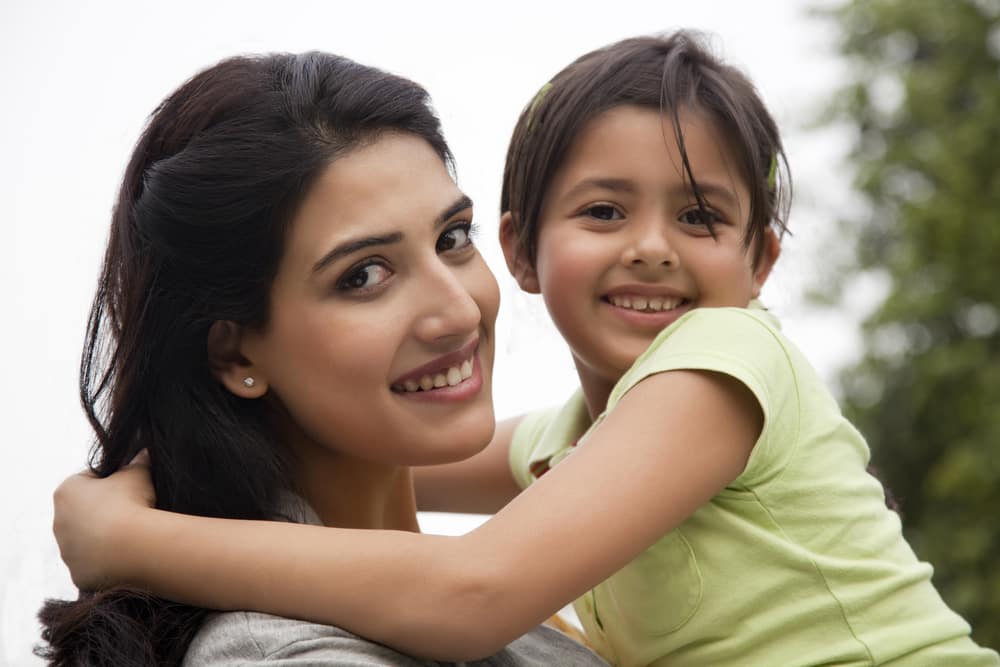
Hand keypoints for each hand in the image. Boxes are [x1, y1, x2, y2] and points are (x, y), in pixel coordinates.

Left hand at [52, 451, 155, 590]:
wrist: (130, 547)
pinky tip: (128, 554)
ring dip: (105, 537)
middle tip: (133, 512)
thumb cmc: (130, 503)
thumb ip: (138, 461)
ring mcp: (66, 550)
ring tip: (133, 535)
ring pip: (87, 540)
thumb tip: (144, 452)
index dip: (111, 482)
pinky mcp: (77, 573)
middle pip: (84, 512)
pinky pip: (94, 563)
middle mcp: (58, 521)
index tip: (129, 487)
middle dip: (105, 512)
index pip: (88, 481)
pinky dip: (108, 559)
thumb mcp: (138, 473)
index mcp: (66, 492)